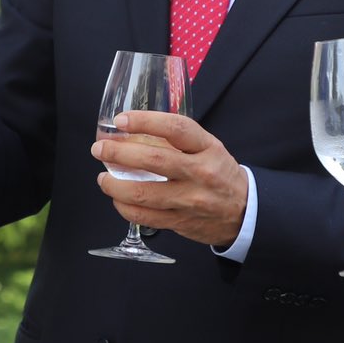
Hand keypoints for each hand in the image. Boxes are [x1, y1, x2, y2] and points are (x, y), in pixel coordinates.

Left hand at [89, 111, 248, 248]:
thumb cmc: (219, 173)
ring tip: (102, 177)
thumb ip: (178, 139)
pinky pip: (144, 216)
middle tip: (100, 149)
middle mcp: (200, 173)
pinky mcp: (180, 222)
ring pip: (143, 193)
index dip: (145, 121)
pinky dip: (124, 207)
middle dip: (119, 153)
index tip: (121, 120)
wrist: (244, 212)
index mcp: (207, 148)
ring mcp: (190, 200)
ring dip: (114, 185)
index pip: (176, 128)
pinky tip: (117, 198)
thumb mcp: (208, 148)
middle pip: (154, 160)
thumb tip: (133, 129)